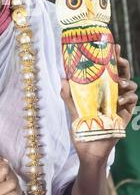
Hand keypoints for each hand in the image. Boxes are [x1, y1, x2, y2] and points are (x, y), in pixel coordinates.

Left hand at [61, 44, 137, 165]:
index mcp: (101, 89)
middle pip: (123, 74)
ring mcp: (120, 103)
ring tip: (118, 83)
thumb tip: (62, 77)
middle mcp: (112, 93)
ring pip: (131, 85)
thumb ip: (68, 93)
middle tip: (120, 58)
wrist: (88, 149)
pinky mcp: (126, 114)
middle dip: (123, 63)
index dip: (112, 57)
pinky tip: (119, 101)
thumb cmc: (81, 127)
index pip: (108, 69)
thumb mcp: (73, 108)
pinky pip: (133, 101)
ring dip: (126, 81)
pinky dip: (128, 98)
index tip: (113, 45)